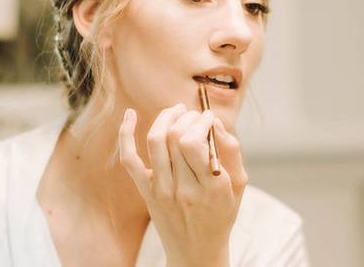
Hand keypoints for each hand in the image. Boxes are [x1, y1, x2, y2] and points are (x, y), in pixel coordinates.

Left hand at [118, 104, 246, 266]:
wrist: (196, 252)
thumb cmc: (221, 213)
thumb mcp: (238, 185)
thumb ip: (231, 150)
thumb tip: (214, 121)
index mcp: (211, 187)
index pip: (196, 142)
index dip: (201, 121)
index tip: (209, 117)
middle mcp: (184, 189)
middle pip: (176, 137)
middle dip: (187, 117)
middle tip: (195, 116)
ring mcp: (161, 190)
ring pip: (156, 141)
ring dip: (166, 118)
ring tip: (177, 111)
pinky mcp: (146, 191)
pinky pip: (129, 159)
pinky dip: (125, 134)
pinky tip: (130, 114)